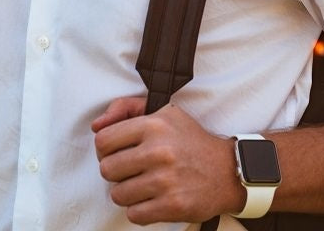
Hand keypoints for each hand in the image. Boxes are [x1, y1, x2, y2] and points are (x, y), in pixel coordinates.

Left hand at [92, 96, 244, 224]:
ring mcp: (166, 181)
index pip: (103, 140)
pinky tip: (152, 199)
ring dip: (127, 193)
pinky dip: (140, 210)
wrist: (227, 170)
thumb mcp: (164, 113)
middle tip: (132, 170)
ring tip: (143, 185)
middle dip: (116, 172)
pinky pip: (134, 214)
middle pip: (106, 169)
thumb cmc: (190, 141)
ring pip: (117, 194)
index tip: (118, 152)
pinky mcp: (172, 206)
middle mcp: (159, 151)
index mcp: (154, 125)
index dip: (105, 149)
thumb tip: (96, 125)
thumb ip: (126, 109)